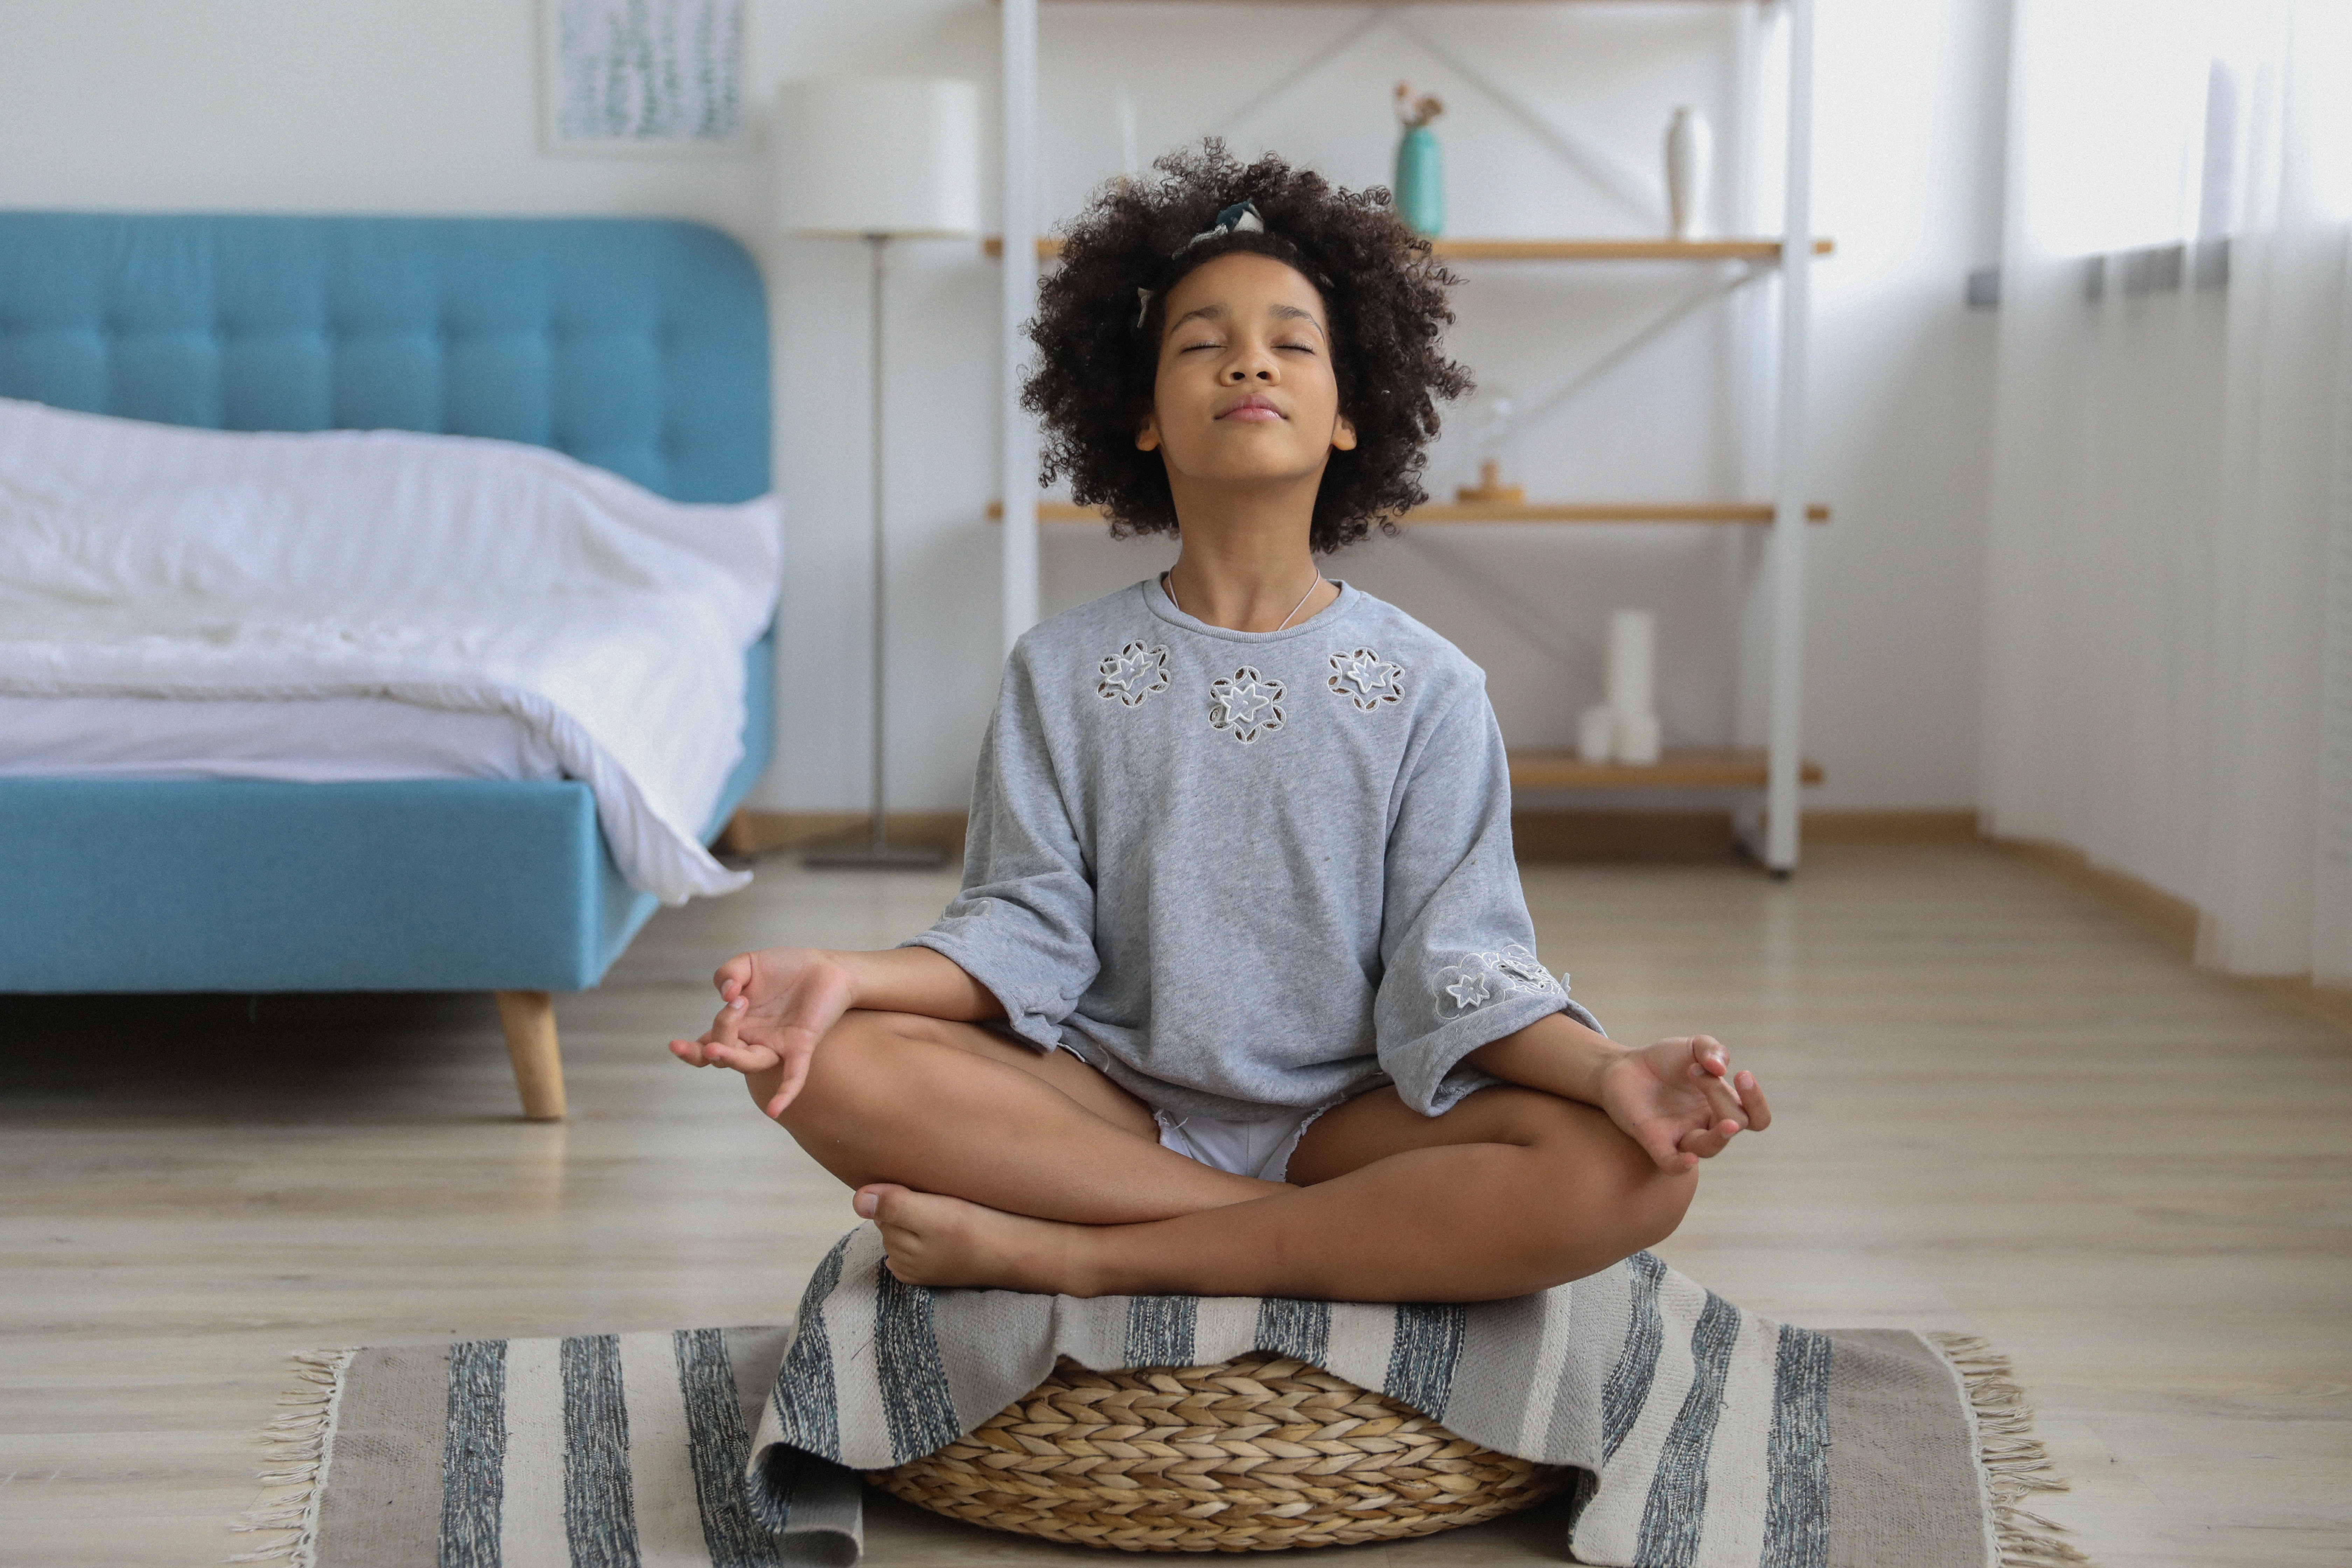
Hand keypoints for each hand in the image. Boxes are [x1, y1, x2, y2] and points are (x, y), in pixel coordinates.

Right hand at [666, 947, 859, 1117]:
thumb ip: (728, 973)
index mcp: (737, 1024)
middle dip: (717, 1035)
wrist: (827, 967)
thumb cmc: (787, 969)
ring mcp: (776, 1046)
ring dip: (731, 1057)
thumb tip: (727, 994)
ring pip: (748, 1063)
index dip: (690, 1051)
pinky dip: (784, 1093)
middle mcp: (753, 1040)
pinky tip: (775, 1111)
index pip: (707, 1044)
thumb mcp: (749, 964)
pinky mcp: (801, 1047)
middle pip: (723, 1053)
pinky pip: (793, 1076)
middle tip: (733, 1004)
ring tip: (716, 1048)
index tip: (674, 1045)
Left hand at [1595, 1035, 1770, 1173]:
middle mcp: (1706, 1125)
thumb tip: (1721, 1068)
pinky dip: (1681, 1165)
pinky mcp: (1655, 1142)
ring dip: (1714, 1129)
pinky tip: (1689, 1159)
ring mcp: (1682, 1136)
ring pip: (1709, 1148)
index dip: (1756, 1101)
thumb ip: (1711, 1049)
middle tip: (1694, 1070)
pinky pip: (1672, 1164)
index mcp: (1722, 1105)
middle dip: (1721, 1096)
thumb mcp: (1691, 1046)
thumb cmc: (1664, 1061)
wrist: (1624, 1066)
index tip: (1741, 1074)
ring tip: (1703, 1092)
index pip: (1756, 1117)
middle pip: (1734, 1125)